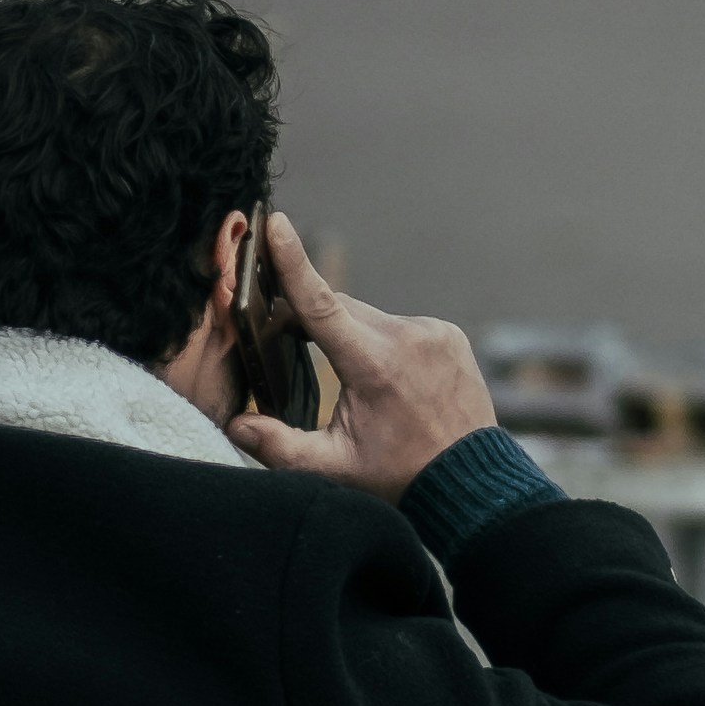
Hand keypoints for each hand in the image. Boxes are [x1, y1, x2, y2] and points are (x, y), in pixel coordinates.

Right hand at [233, 210, 496, 499]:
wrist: (469, 482)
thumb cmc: (399, 475)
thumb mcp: (334, 468)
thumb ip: (279, 446)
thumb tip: (235, 424)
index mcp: (374, 365)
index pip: (320, 304)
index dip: (293, 262)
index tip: (275, 223)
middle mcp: (407, 337)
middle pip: (340, 309)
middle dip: (314, 323)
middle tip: (295, 352)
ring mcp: (434, 331)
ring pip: (370, 317)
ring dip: (353, 337)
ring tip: (364, 389)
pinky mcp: (450, 333)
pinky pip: (401, 326)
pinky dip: (385, 342)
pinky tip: (392, 381)